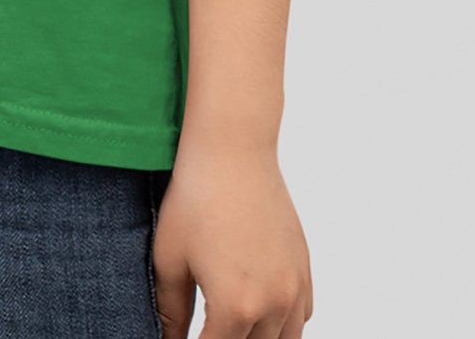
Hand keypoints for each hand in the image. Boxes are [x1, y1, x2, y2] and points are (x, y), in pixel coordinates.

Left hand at [150, 142, 312, 337]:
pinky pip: (302, 316)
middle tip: (206, 326)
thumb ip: (170, 309)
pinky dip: (283, 323)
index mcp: (235, 307)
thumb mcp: (169, 257)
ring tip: (232, 324)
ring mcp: (295, 288)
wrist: (233, 152)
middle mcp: (273, 305)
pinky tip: (259, 311)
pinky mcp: (304, 269)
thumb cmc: (195, 198)